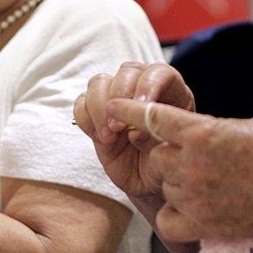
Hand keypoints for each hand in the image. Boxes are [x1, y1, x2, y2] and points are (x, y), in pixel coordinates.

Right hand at [74, 62, 194, 201]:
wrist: (151, 181)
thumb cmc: (168, 164)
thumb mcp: (171, 153)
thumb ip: (158, 137)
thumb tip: (136, 131)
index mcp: (171, 91)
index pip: (159, 72)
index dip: (149, 84)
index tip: (143, 105)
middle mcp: (142, 88)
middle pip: (127, 71)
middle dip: (120, 96)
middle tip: (119, 126)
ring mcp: (117, 99)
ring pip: (99, 82)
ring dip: (100, 108)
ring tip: (110, 137)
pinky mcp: (95, 114)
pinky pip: (81, 104)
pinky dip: (87, 119)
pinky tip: (100, 138)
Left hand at [107, 98, 252, 242]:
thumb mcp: (236, 126)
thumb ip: (203, 131)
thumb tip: (183, 135)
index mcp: (201, 131)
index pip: (151, 116)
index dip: (129, 111)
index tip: (114, 106)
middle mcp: (192, 162)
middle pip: (157, 157)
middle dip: (170, 157)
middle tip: (200, 161)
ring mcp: (195, 194)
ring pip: (165, 185)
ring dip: (177, 183)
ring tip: (210, 184)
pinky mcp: (202, 222)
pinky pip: (167, 218)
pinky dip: (174, 213)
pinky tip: (192, 208)